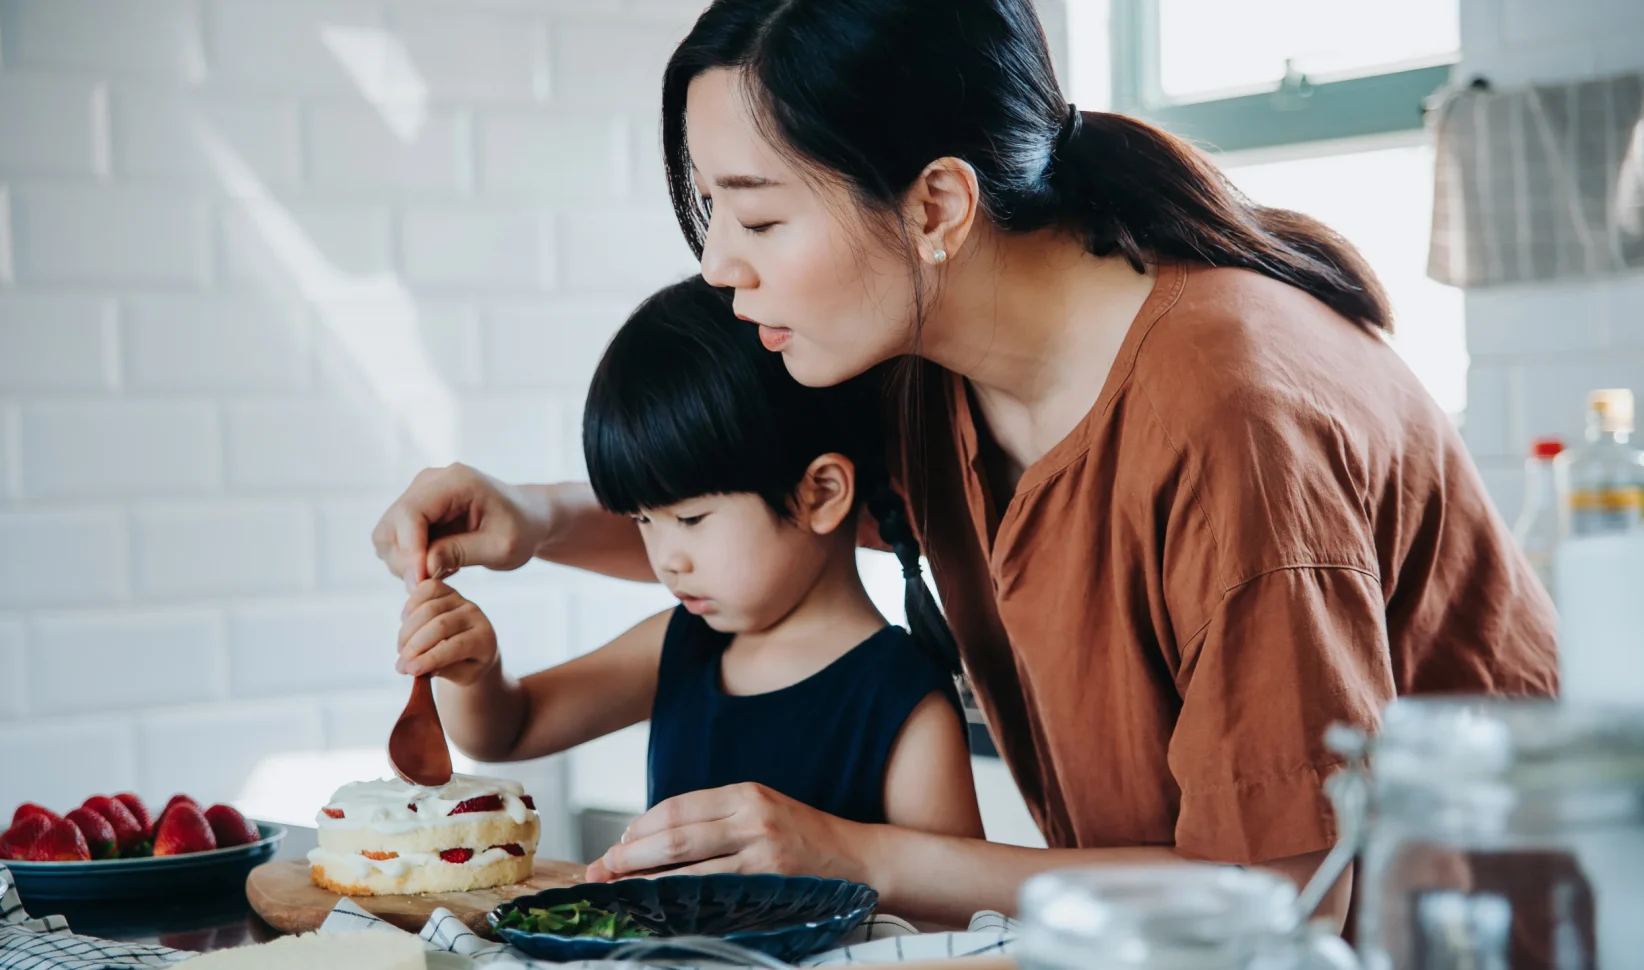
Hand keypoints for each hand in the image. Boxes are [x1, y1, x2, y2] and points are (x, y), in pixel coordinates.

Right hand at [373, 464, 540, 590]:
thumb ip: (462, 553)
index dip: (410, 551)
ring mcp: (418, 494)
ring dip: (405, 563)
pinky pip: (395, 541)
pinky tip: (440, 564)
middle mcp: (429, 482)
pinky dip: (409, 560)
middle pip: (391, 525)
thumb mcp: (502, 547)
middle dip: (405, 561)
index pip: (411, 513)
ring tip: (444, 571)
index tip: (422, 582)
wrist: (526, 518)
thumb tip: (423, 567)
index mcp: (455, 481)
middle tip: (434, 582)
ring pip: (387, 536)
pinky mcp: (415, 511)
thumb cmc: (521, 530)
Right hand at [397, 579, 499, 685]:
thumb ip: (443, 671)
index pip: (456, 646)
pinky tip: (405, 623)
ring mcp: (461, 599)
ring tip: (401, 649)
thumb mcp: (463, 675)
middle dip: (415, 646)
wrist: (474, 644)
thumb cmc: (468, 663)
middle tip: (401, 665)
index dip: (430, 658)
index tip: (409, 669)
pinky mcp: (448, 590)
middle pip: (440, 625)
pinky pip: (426, 590)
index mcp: (484, 638)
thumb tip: (414, 666)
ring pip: (428, 608)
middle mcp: (475, 615)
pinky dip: (410, 606)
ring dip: (407, 631)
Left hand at [584, 783, 866, 884]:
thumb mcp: (763, 811)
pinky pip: (713, 895)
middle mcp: (751, 818)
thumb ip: (718, 819)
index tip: (618, 843)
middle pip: (673, 835)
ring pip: (687, 867)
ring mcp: (761, 853)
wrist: (861, 860)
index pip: (678, 807)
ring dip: (645, 881)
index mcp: (746, 794)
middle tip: (601, 870)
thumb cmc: (806, 838)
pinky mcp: (770, 885)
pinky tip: (662, 907)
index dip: (641, 826)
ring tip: (618, 889)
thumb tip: (656, 838)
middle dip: (629, 855)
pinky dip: (680, 901)